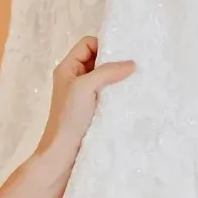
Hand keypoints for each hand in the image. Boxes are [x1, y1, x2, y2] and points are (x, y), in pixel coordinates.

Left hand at [41, 35, 134, 166]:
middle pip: (97, 59)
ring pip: (104, 77)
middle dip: (114, 60)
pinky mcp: (92, 110)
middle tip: (134, 64)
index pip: (87, 44)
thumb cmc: (68, 118)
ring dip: (117, 78)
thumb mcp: (85, 87)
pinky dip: (118, 92)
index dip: (104, 44)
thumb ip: (107, 71)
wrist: (63, 153)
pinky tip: (130, 95)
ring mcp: (83, 95)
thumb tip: (131, 64)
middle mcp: (74, 79)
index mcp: (67, 68)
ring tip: (135, 79)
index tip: (123, 52)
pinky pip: (107, 94)